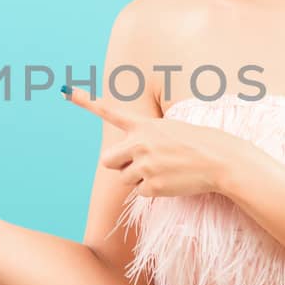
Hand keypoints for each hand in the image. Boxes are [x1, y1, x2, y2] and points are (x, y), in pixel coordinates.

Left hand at [61, 87, 258, 198]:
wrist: (219, 160)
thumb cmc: (198, 143)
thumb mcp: (169, 130)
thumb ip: (145, 138)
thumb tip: (128, 160)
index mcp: (144, 125)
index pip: (109, 112)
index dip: (85, 102)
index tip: (65, 91)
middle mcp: (139, 143)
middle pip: (107, 160)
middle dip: (117, 164)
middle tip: (138, 164)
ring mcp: (144, 165)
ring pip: (124, 178)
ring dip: (138, 178)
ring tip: (164, 170)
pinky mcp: (151, 185)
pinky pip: (140, 192)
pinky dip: (152, 190)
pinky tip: (170, 181)